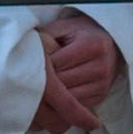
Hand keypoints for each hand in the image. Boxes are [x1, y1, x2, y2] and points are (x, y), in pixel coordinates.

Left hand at [33, 9, 120, 133]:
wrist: (108, 44)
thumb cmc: (79, 34)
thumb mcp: (63, 28)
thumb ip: (46, 37)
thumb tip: (24, 51)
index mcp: (92, 45)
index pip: (57, 63)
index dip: (39, 64)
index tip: (26, 65)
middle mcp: (101, 66)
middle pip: (62, 82)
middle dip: (43, 82)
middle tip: (26, 80)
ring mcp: (103, 83)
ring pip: (68, 97)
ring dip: (51, 96)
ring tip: (36, 90)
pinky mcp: (101, 95)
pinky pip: (76, 105)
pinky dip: (61, 104)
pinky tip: (51, 97)